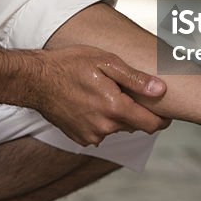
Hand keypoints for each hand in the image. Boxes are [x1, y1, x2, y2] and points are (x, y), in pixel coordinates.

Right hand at [31, 45, 170, 146]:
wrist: (35, 79)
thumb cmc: (70, 64)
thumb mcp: (105, 62)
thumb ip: (135, 79)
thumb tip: (161, 90)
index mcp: (114, 108)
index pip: (152, 124)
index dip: (163, 118)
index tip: (165, 110)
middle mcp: (104, 127)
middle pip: (135, 125)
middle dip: (136, 111)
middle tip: (127, 91)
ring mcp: (91, 135)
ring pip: (117, 128)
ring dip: (117, 115)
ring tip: (105, 93)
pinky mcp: (79, 138)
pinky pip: (100, 132)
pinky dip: (101, 120)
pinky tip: (90, 103)